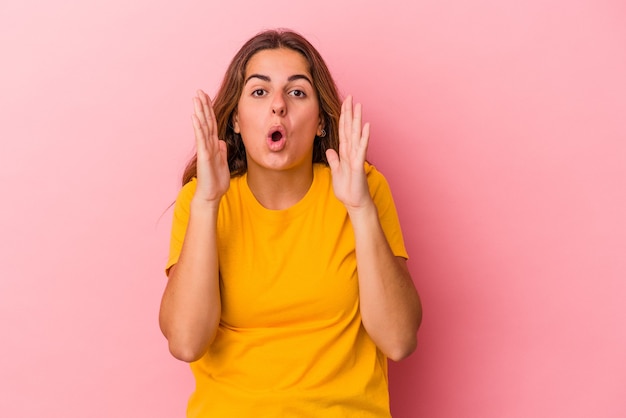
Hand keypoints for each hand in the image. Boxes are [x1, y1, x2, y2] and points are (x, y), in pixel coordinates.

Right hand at [191, 90, 229, 204]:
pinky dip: (198, 127)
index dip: (209, 110)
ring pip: (202, 126)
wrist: (211, 195)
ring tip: (195, 98)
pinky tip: (195, 116)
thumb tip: (221, 141)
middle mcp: (208, 144)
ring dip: (199, 112)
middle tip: (199, 91)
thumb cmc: (216, 181)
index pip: (211, 123)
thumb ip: (221, 151)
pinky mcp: (204, 155)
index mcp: (213, 145)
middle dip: (203, 106)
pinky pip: (201, 138)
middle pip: (206, 121)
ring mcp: (205, 148)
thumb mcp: (222, 162)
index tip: (206, 97)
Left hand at [326, 95, 372, 210]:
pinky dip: (363, 137)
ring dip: (357, 120)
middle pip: (349, 129)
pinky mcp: (358, 164)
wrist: (354, 203)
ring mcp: (356, 157)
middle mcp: (351, 152)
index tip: (343, 105)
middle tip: (350, 97)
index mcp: (345, 153)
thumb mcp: (336, 172)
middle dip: (349, 113)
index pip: (343, 131)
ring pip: (356, 135)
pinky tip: (366, 126)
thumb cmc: (348, 189)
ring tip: (359, 106)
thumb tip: (330, 150)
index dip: (342, 118)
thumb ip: (334, 160)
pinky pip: (360, 148)